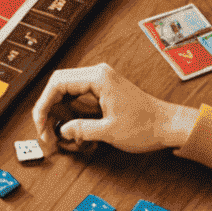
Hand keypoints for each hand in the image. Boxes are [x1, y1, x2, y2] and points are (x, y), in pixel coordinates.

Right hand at [30, 63, 193, 155]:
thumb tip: (61, 131)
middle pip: (58, 86)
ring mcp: (101, 81)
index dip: (43, 105)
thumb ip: (81, 130)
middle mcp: (98, 75)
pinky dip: (71, 114)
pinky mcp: (103, 90)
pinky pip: (77, 98)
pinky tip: (73, 131)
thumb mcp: (109, 132)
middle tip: (46, 132)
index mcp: (98, 78)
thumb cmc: (146, 126)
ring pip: (66, 92)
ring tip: (59, 135)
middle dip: (48, 110)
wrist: (169, 126)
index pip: (57, 84)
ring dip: (59, 113)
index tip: (41, 124)